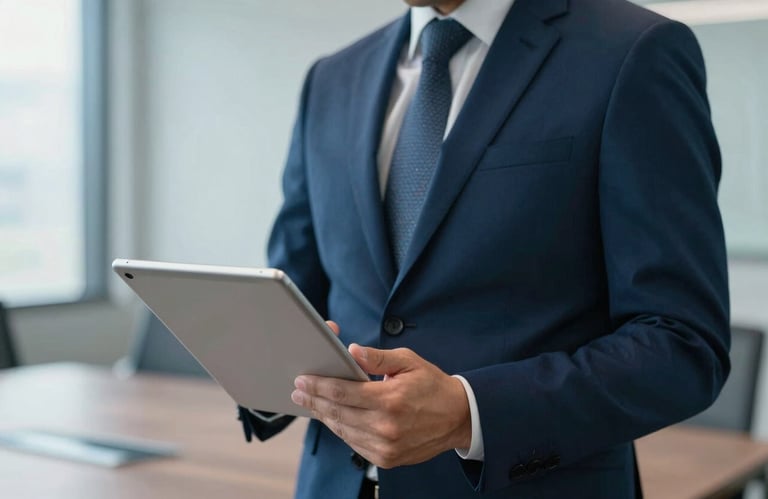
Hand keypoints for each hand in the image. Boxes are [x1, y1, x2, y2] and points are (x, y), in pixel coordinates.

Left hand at [291, 321, 471, 467]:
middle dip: (314, 400)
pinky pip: (354, 444)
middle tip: (298, 391)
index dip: (318, 386)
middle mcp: (386, 426)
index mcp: (390, 400)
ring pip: (343, 430)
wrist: (458, 418)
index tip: (302, 380)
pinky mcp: (387, 459)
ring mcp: (386, 447)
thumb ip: (378, 358)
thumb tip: (352, 351)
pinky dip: (341, 430)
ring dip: (324, 416)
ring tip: (311, 403)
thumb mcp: (409, 362)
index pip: (343, 393)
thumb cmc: (432, 386)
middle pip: (338, 413)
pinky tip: (333, 418)